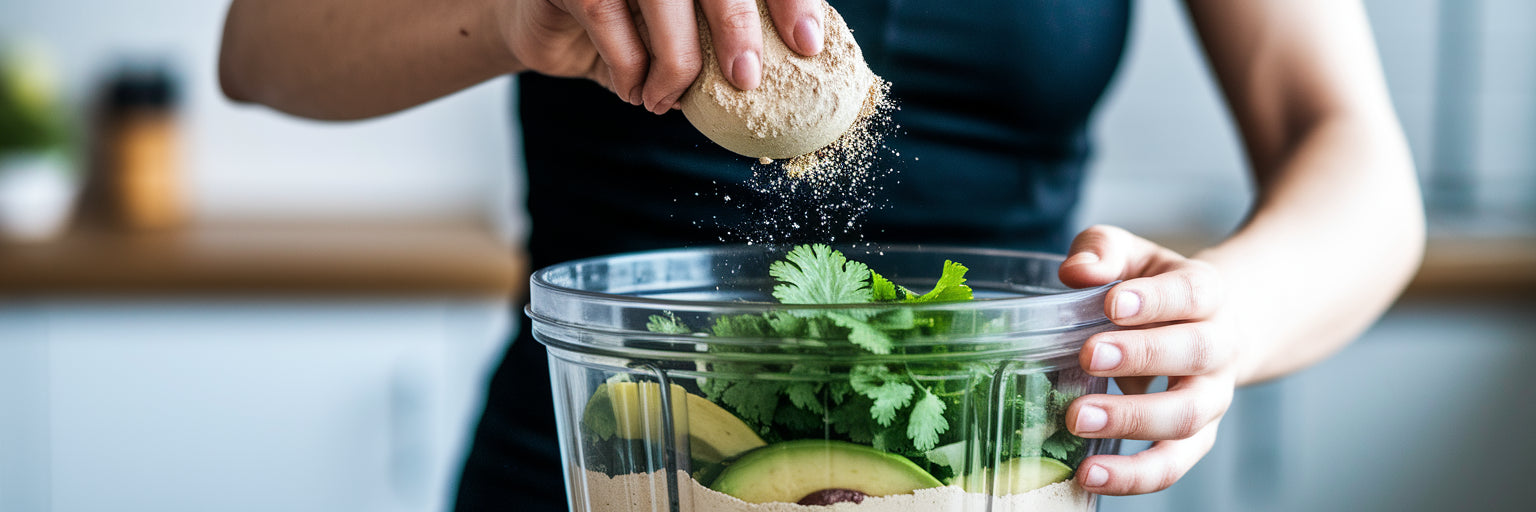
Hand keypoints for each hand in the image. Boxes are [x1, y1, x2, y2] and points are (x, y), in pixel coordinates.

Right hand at [497, 0, 826, 113]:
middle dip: (737, 26)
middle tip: (746, 78)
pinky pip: (609, 21)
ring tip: (667, 100)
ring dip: (674, 64)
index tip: (809, 43)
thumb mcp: (687, 32)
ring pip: (663, 0)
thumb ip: (729, 39)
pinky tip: (634, 92)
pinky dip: (628, 69)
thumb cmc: (633, 28)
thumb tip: (794, 81)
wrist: (548, 24)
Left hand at [1057, 225, 1239, 494]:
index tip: (1113, 303)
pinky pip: (1173, 465)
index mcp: (1207, 294)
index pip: (1192, 293)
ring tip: (1077, 419)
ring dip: (1133, 420)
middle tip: (1089, 355)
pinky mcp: (1194, 439)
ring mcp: (1210, 398)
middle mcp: (1219, 347)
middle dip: (1143, 356)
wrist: (1206, 328)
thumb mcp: (1132, 256)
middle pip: (1197, 353)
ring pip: (1187, 416)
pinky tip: (1090, 475)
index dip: (1156, 300)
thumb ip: (1103, 250)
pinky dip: (1135, 476)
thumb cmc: (1153, 289)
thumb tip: (1076, 272)